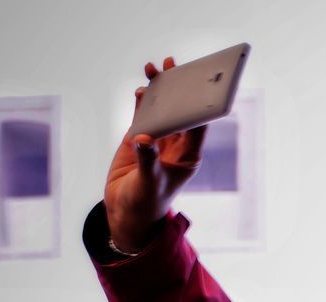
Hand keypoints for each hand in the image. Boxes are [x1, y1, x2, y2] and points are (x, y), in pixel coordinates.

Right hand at [103, 57, 207, 251]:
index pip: (197, 126)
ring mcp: (157, 140)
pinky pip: (142, 115)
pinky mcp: (138, 139)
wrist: (127, 210)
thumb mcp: (149, 183)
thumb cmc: (146, 202)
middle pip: (180, 111)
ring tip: (154, 69)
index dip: (198, 104)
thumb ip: (147, 160)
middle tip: (174, 66)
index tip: (198, 85)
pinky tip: (141, 88)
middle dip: (178, 89)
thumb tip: (143, 139)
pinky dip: (141, 102)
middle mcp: (176, 145)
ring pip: (161, 110)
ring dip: (158, 90)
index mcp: (188, 156)